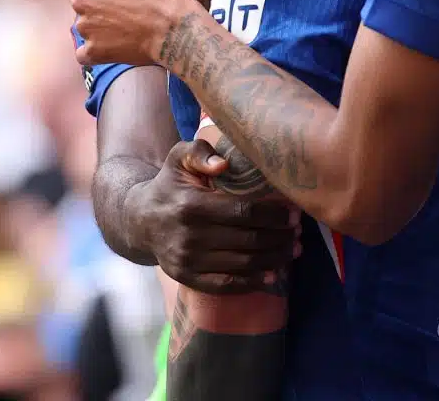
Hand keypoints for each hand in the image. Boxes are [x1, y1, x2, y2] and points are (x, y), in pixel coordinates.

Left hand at [62, 0, 196, 66]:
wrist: (173, 26)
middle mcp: (81, 2)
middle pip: (79, 6)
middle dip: (94, 8)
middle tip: (121, 12)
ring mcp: (85, 28)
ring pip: (85, 29)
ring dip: (98, 30)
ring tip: (125, 30)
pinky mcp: (93, 51)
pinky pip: (85, 54)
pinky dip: (95, 53)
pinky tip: (113, 49)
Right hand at [130, 139, 301, 293]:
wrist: (139, 220)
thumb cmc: (170, 184)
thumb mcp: (179, 158)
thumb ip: (199, 152)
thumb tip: (222, 165)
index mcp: (192, 205)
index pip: (244, 212)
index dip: (273, 214)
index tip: (294, 213)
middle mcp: (189, 236)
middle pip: (248, 240)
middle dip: (280, 237)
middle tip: (299, 232)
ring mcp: (187, 261)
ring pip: (242, 264)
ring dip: (273, 259)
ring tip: (293, 250)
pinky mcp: (186, 278)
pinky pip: (224, 285)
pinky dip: (251, 284)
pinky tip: (272, 276)